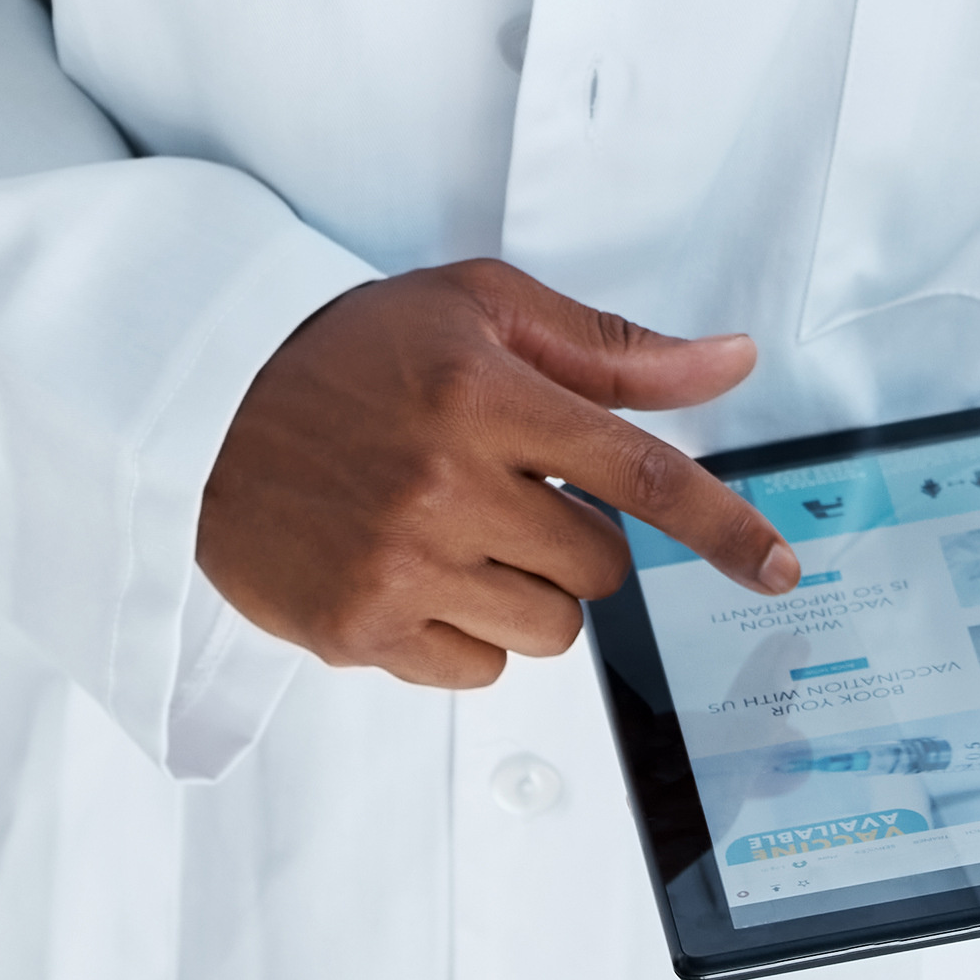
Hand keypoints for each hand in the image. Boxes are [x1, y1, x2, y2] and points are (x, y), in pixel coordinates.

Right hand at [199, 259, 800, 687]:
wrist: (201, 411)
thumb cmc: (348, 353)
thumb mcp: (479, 309)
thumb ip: (610, 349)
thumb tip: (728, 363)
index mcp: (483, 395)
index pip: (637, 472)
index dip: (721, 526)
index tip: (778, 566)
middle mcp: (444, 483)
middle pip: (599, 566)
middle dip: (574, 537)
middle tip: (505, 492)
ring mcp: (400, 565)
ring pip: (550, 630)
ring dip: (528, 593)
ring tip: (457, 534)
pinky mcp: (361, 629)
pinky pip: (479, 670)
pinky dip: (466, 635)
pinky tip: (414, 574)